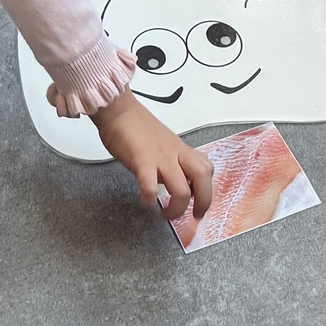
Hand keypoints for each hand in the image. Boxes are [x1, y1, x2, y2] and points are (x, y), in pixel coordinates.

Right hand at [90, 93, 213, 222]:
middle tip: (193, 216)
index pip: (206, 167)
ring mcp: (159, 157)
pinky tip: (144, 202)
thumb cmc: (136, 125)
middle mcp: (175, 153)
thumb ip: (171, 159)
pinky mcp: (141, 161)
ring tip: (165, 214)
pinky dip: (148, 199)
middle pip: (202, 177)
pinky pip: (149, 185)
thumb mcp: (163, 142)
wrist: (119, 110)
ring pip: (181, 188)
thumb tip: (171, 179)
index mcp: (181, 149)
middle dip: (203, 201)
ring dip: (176, 208)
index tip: (198, 201)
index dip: (207, 188)